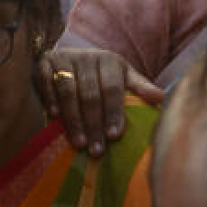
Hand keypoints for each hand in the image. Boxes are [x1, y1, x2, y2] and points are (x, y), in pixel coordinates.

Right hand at [37, 47, 162, 156]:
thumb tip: (161, 98)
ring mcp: (64, 59)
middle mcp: (87, 57)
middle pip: (90, 93)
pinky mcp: (44, 63)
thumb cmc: (101, 73)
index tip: (115, 136)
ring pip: (68, 90)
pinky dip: (50, 98)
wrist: (71, 56)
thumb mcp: (122, 76)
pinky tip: (54, 117)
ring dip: (73, 118)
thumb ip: (140, 87)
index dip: (114, 112)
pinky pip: (46, 81)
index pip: (112, 88)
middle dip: (94, 123)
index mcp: (109, 60)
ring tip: (79, 142)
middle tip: (97, 150)